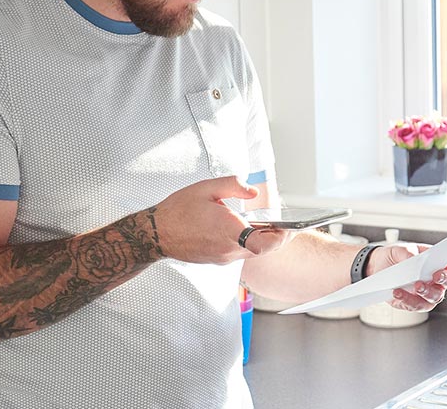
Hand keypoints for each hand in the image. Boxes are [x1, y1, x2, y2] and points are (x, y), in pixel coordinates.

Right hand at [152, 176, 292, 263]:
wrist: (156, 234)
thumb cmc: (179, 211)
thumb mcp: (207, 188)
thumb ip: (234, 186)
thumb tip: (253, 192)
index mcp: (228, 231)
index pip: (265, 244)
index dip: (282, 237)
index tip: (290, 228)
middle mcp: (228, 249)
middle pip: (263, 248)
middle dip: (276, 237)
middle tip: (286, 226)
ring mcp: (222, 258)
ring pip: (252, 252)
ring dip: (261, 240)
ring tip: (267, 225)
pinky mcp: (217, 260)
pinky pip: (240, 253)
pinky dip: (247, 243)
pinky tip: (244, 230)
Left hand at [367, 244, 446, 311]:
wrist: (377, 268)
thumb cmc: (395, 257)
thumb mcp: (398, 249)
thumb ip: (407, 251)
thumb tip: (414, 257)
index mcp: (440, 261)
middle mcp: (438, 279)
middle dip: (446, 278)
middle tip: (437, 275)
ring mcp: (429, 292)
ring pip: (436, 296)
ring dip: (427, 291)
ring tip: (416, 285)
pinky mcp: (415, 303)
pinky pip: (416, 305)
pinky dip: (407, 299)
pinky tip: (398, 292)